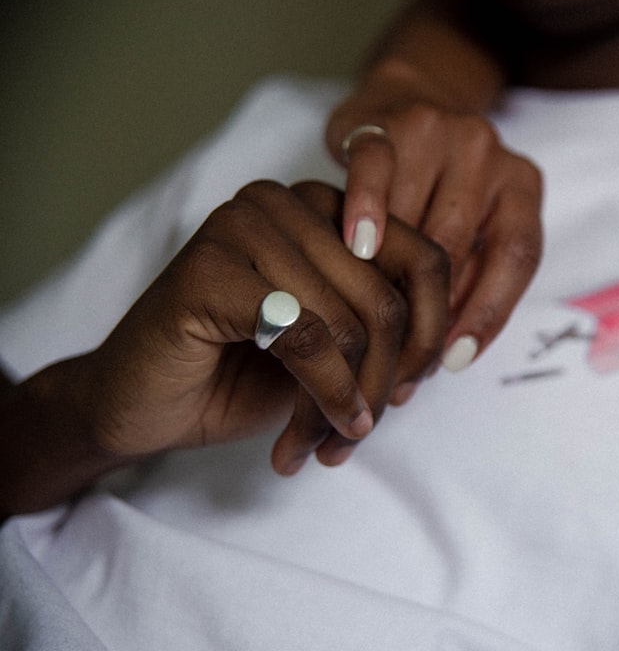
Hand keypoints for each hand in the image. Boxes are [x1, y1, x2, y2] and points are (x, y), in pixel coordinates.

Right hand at [84, 180, 448, 473]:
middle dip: (384, 385)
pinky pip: (306, 338)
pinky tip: (303, 443)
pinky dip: (322, 399)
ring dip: (345, 406)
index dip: (431, 336)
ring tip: (321, 447)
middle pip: (388, 300)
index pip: (424, 260)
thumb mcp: (334, 348)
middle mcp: (287, 202)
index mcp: (326, 210)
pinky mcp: (209, 268)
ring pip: (351, 325)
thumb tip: (447, 348)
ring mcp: (242, 225)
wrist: (139, 406)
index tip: (409, 392)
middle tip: (356, 437)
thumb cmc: (239, 376)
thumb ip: (387, 328)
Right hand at [327, 84, 541, 373]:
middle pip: (461, 243)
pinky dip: (367, 209)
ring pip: (418, 216)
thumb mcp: (469, 226)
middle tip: (397, 356)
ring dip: (391, 274)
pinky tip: (355, 247)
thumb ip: (466, 277)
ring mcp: (441, 131)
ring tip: (367, 322)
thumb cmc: (436, 184)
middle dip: (427, 308)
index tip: (455, 359)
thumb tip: (442, 359)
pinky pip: (377, 167)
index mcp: (520, 184)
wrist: (404, 95)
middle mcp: (488, 154)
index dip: (489, 313)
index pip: (517, 257)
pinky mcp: (388, 120)